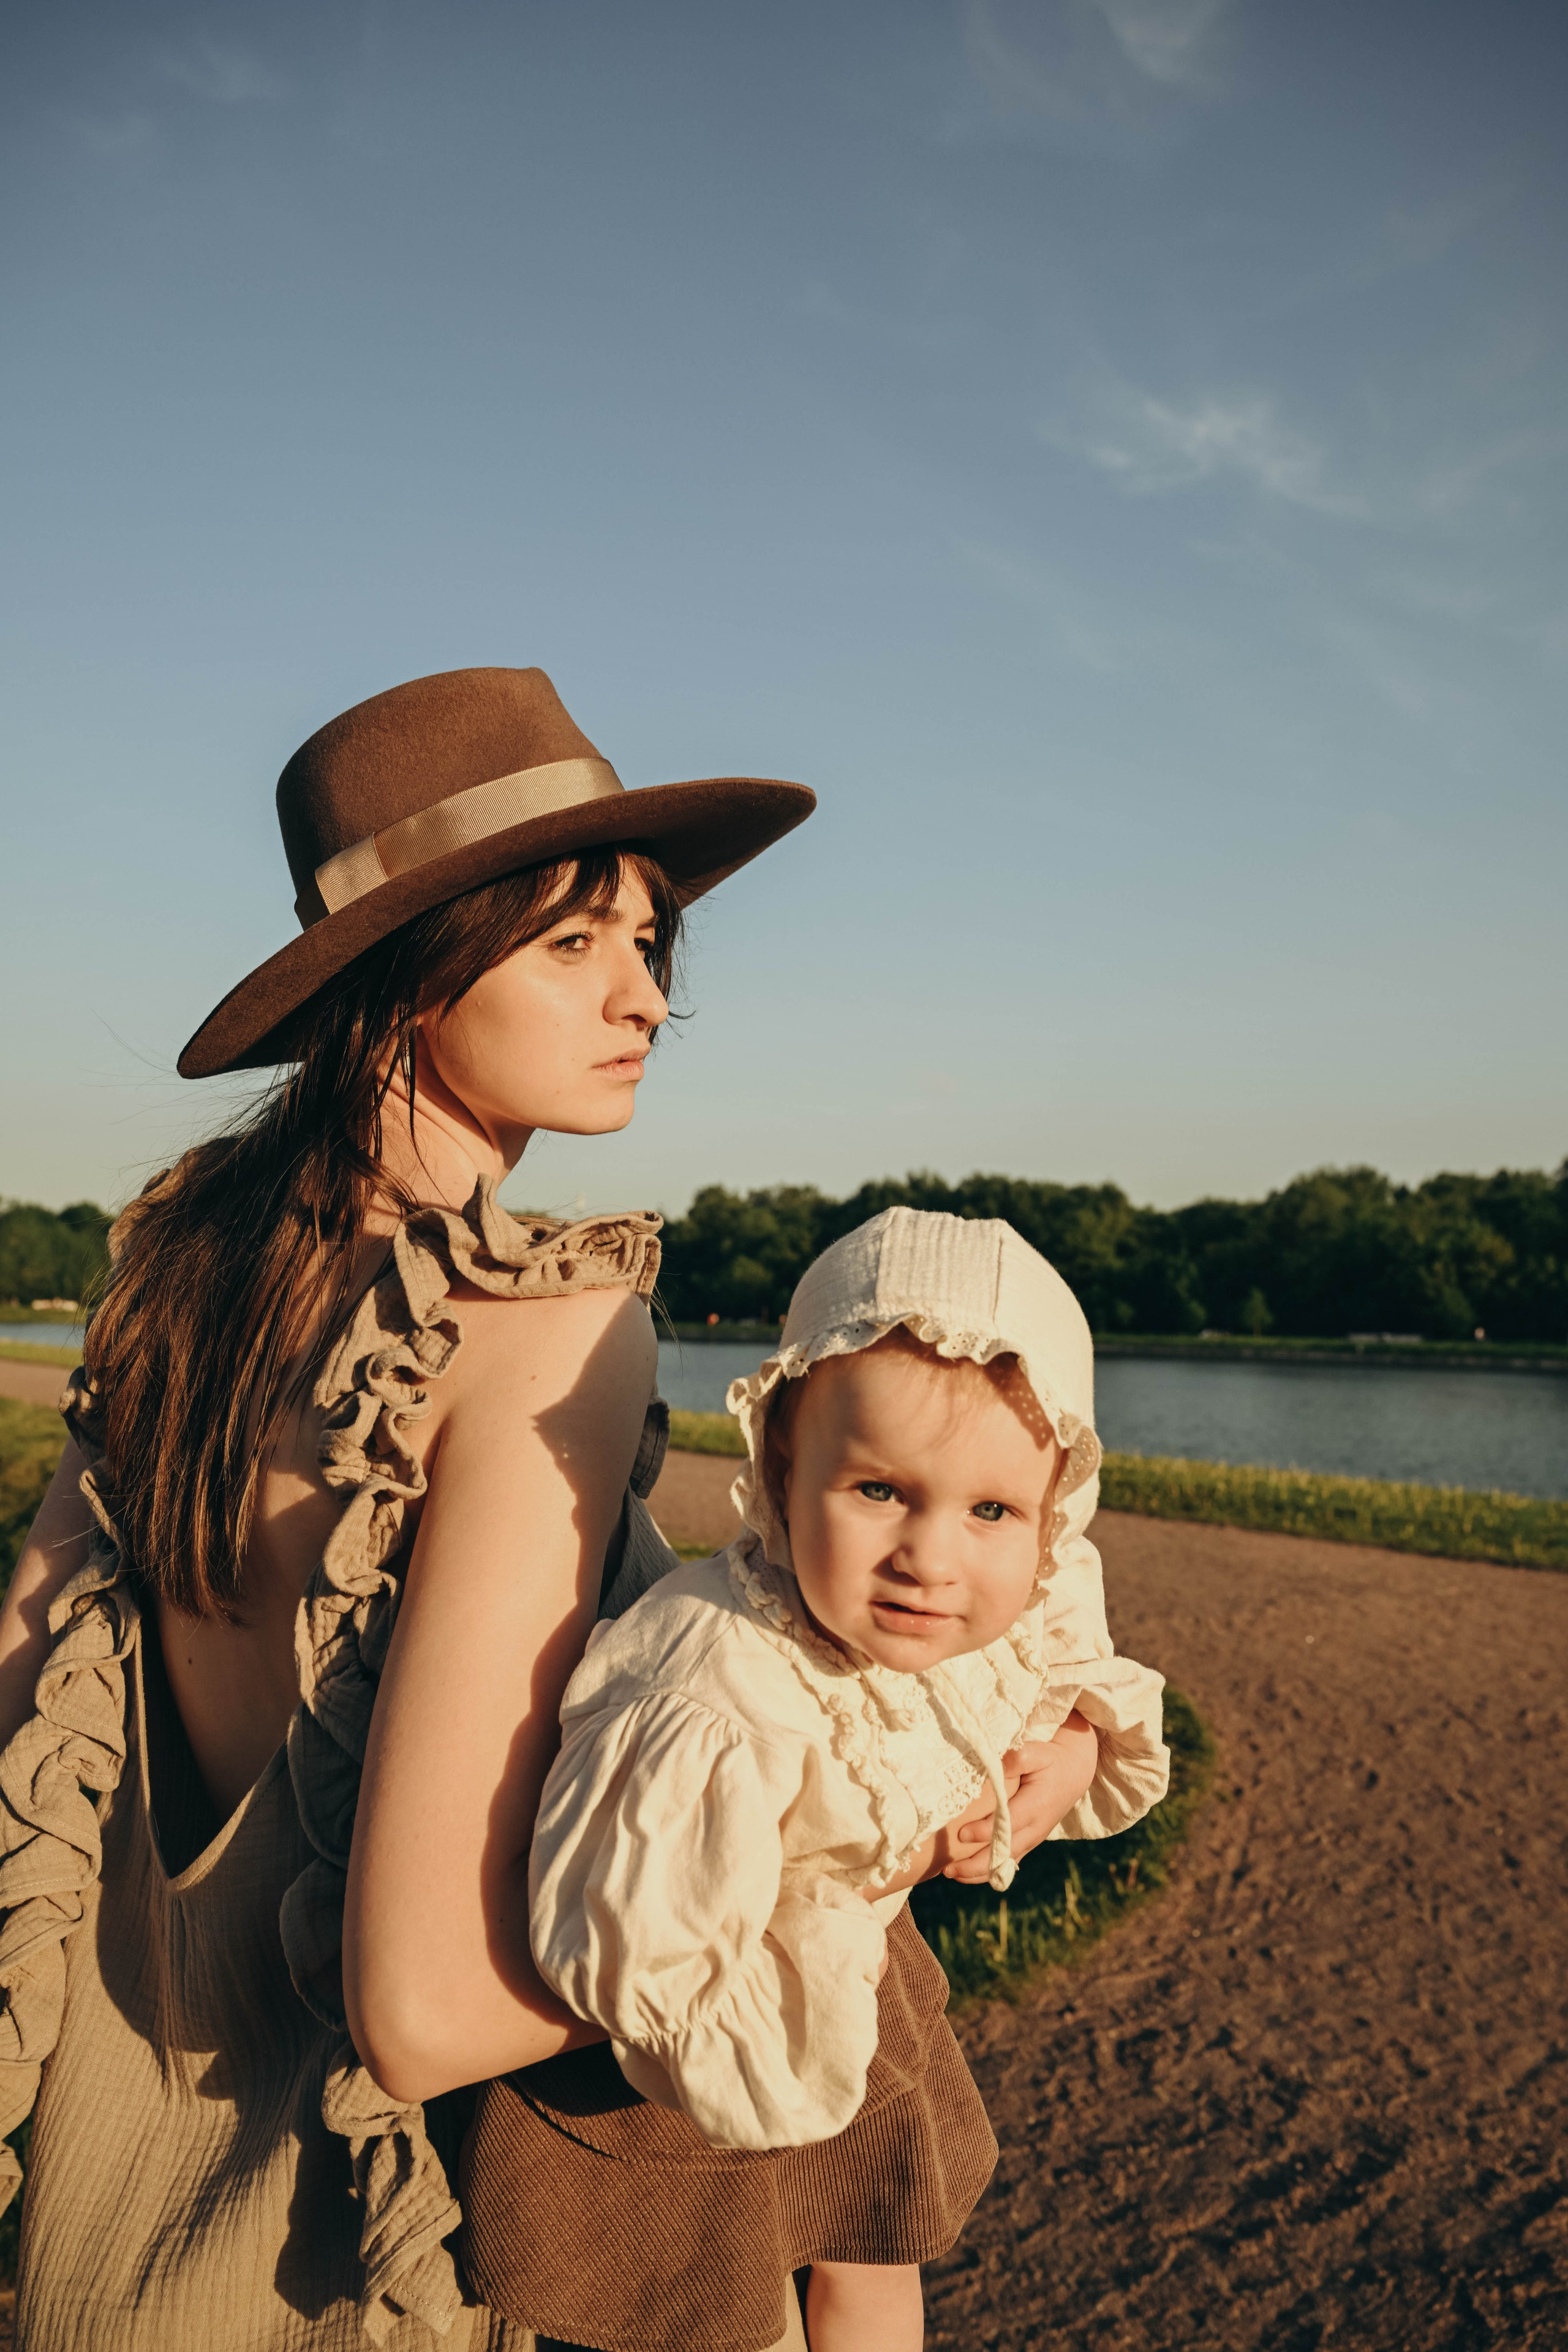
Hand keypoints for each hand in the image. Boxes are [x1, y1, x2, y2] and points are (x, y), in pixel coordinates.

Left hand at [935, 1710, 1099, 1885]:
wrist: (1073, 1775)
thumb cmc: (1050, 1762)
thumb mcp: (1038, 1752)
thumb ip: (1018, 1758)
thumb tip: (996, 1764)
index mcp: (1036, 1806)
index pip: (1008, 1823)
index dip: (985, 1831)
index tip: (961, 1833)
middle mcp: (1035, 1829)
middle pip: (1005, 1853)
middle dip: (976, 1864)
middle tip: (948, 1869)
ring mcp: (1032, 1839)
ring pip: (1005, 1864)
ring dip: (978, 1873)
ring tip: (951, 1873)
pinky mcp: (1028, 1843)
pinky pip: (1008, 1863)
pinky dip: (988, 1872)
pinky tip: (966, 1875)